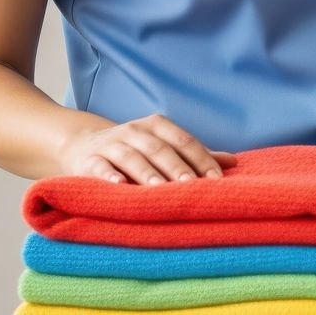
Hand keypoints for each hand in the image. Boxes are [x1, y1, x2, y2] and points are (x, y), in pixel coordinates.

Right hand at [57, 113, 238, 184]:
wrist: (81, 144)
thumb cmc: (134, 150)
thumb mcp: (163, 147)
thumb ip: (193, 155)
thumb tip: (233, 162)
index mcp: (157, 126)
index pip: (184, 141)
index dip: (201, 159)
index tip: (217, 180)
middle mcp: (135, 131)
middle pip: (159, 149)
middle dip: (177, 168)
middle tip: (192, 187)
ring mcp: (110, 144)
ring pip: (131, 157)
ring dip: (146, 173)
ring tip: (160, 190)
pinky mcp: (88, 160)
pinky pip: (99, 167)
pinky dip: (109, 176)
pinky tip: (119, 186)